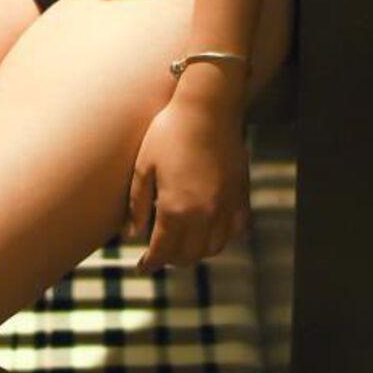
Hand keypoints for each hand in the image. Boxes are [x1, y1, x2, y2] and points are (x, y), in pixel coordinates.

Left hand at [122, 87, 250, 271]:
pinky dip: (223, 236)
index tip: (142, 266)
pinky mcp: (240, 194)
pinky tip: (211, 229)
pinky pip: (236, 229)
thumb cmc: (170, 131)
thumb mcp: (144, 166)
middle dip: (171, 259)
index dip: (150, 263)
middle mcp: (204, 214)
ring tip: (183, 243)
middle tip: (160, 252)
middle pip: (188, 255)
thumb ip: (137, 205)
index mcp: (176, 209)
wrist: (208, 106)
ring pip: (213, 247)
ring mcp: (226, 205)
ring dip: (197, 252)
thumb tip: (132, 235)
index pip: (162, 251)